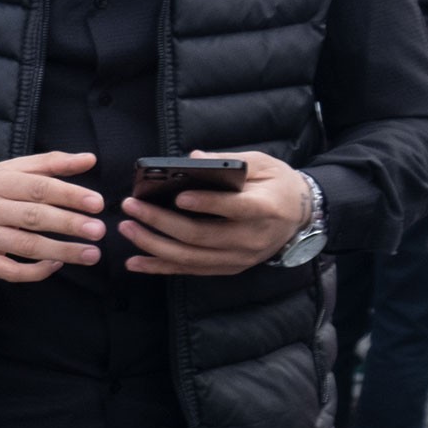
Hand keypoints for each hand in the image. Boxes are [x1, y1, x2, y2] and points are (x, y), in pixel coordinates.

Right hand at [0, 151, 103, 281]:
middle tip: (100, 230)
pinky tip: (56, 266)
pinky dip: (35, 271)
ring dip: (61, 251)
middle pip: (33, 217)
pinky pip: (10, 270)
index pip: (38, 187)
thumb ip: (50, 163)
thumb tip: (90, 159)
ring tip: (92, 254)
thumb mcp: (9, 169)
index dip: (69, 195)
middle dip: (68, 224)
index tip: (97, 203)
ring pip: (25, 246)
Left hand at [118, 150, 309, 276]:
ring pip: (191, 257)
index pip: (235, 209)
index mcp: (265, 209)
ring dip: (153, 245)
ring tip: (127, 228)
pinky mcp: (228, 267)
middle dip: (161, 222)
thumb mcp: (262, 164)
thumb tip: (193, 157)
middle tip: (132, 206)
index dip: (208, 204)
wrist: (300, 214)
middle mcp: (252, 239)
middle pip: (201, 235)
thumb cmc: (277, 184)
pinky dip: (160, 268)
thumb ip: (228, 161)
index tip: (179, 197)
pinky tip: (134, 262)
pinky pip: (190, 271)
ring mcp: (239, 258)